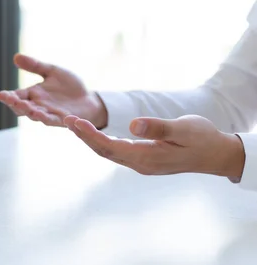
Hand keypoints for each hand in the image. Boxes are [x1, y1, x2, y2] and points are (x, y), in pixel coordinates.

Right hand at [0, 54, 106, 127]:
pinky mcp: (62, 119)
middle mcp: (38, 105)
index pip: (16, 96)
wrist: (88, 99)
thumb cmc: (69, 86)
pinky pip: (54, 120)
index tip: (0, 95)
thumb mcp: (52, 71)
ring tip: (26, 108)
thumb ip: (35, 66)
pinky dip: (48, 118)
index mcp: (33, 94)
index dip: (7, 97)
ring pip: (36, 115)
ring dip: (31, 112)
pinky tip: (43, 115)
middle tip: (11, 100)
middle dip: (16, 105)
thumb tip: (16, 57)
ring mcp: (49, 113)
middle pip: (22, 108)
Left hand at [63, 114, 245, 179]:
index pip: (109, 146)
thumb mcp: (182, 129)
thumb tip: (133, 125)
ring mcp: (141, 164)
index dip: (90, 135)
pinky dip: (102, 141)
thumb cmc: (202, 139)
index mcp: (146, 158)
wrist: (218, 154)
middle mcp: (140, 164)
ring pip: (109, 152)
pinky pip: (116, 151)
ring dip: (90, 139)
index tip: (74, 122)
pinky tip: (94, 132)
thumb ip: (158, 128)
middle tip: (66, 120)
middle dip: (84, 136)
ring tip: (74, 124)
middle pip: (104, 151)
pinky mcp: (144, 159)